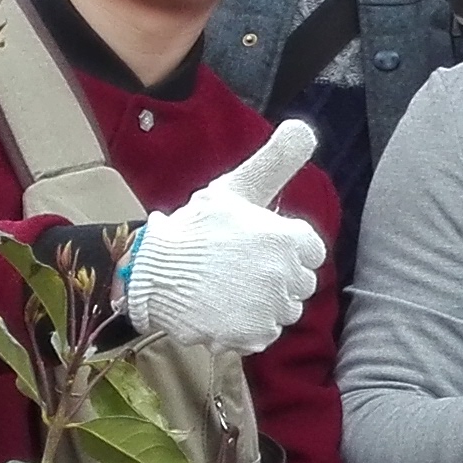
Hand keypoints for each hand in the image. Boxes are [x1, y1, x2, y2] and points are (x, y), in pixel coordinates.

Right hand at [124, 122, 326, 353]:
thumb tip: (304, 128)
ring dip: (262, 302)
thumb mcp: (237, 188)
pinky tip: (223, 309)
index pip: (311, 251)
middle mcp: (286, 273)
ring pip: (284, 310)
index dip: (285, 248)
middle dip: (276, 276)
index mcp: (288, 237)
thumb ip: (275, 161)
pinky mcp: (253, 334)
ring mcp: (270, 307)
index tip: (257, 246)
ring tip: (229, 288)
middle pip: (300, 283)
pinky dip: (247, 326)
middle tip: (239, 268)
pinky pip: (265, 333)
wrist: (150, 272)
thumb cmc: (195, 228)